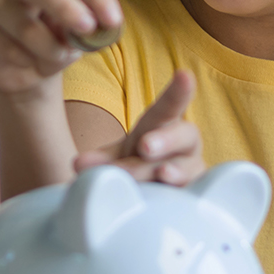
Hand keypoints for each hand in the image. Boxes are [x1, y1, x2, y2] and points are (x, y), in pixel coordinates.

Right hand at [0, 0, 123, 96]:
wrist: (27, 69)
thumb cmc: (58, 42)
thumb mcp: (80, 36)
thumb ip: (89, 30)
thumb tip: (96, 32)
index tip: (114, 21)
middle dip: (66, 8)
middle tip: (88, 29)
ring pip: (25, 28)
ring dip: (50, 51)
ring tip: (58, 59)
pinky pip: (6, 49)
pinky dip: (25, 63)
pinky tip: (29, 64)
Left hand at [73, 69, 202, 185]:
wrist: (150, 193)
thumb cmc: (134, 165)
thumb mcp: (115, 158)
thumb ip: (99, 160)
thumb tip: (79, 164)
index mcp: (163, 126)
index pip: (169, 107)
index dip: (178, 92)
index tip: (184, 75)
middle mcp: (184, 145)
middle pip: (183, 136)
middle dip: (165, 139)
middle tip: (145, 145)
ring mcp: (193, 171)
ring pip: (186, 168)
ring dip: (172, 171)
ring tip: (162, 173)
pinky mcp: (195, 195)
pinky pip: (192, 194)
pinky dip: (181, 195)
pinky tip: (176, 198)